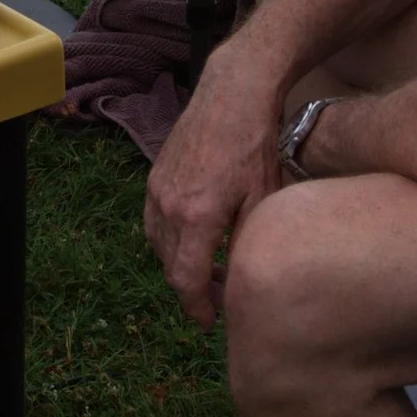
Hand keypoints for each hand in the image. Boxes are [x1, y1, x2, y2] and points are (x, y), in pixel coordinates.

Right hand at [142, 45, 283, 328]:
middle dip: (191, 289)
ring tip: (208, 270)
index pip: (186, 279)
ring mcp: (157, 189)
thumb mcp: (262, 199)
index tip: (209, 323)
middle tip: (218, 299)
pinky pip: (154, 220)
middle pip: (169, 266)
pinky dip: (169, 238)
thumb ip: (245, 242)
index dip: (197, 307)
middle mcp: (168, 206)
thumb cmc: (256, 144)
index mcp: (196, 217)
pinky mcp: (155, 175)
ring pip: (158, 244)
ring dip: (178, 263)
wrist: (231, 94)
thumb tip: (241, 278)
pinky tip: (194, 238)